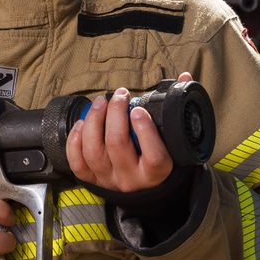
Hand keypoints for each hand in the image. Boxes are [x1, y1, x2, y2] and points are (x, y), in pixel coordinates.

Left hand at [67, 72, 192, 192]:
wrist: (144, 184)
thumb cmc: (160, 152)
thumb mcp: (173, 135)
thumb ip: (177, 106)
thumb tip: (185, 76)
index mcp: (157, 171)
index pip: (154, 155)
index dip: (145, 130)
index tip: (138, 109)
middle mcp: (133, 179)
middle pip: (118, 144)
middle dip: (115, 113)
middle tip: (119, 96)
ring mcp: (110, 180)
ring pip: (94, 151)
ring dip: (94, 121)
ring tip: (100, 103)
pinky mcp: (92, 180)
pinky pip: (78, 163)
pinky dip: (75, 141)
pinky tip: (82, 123)